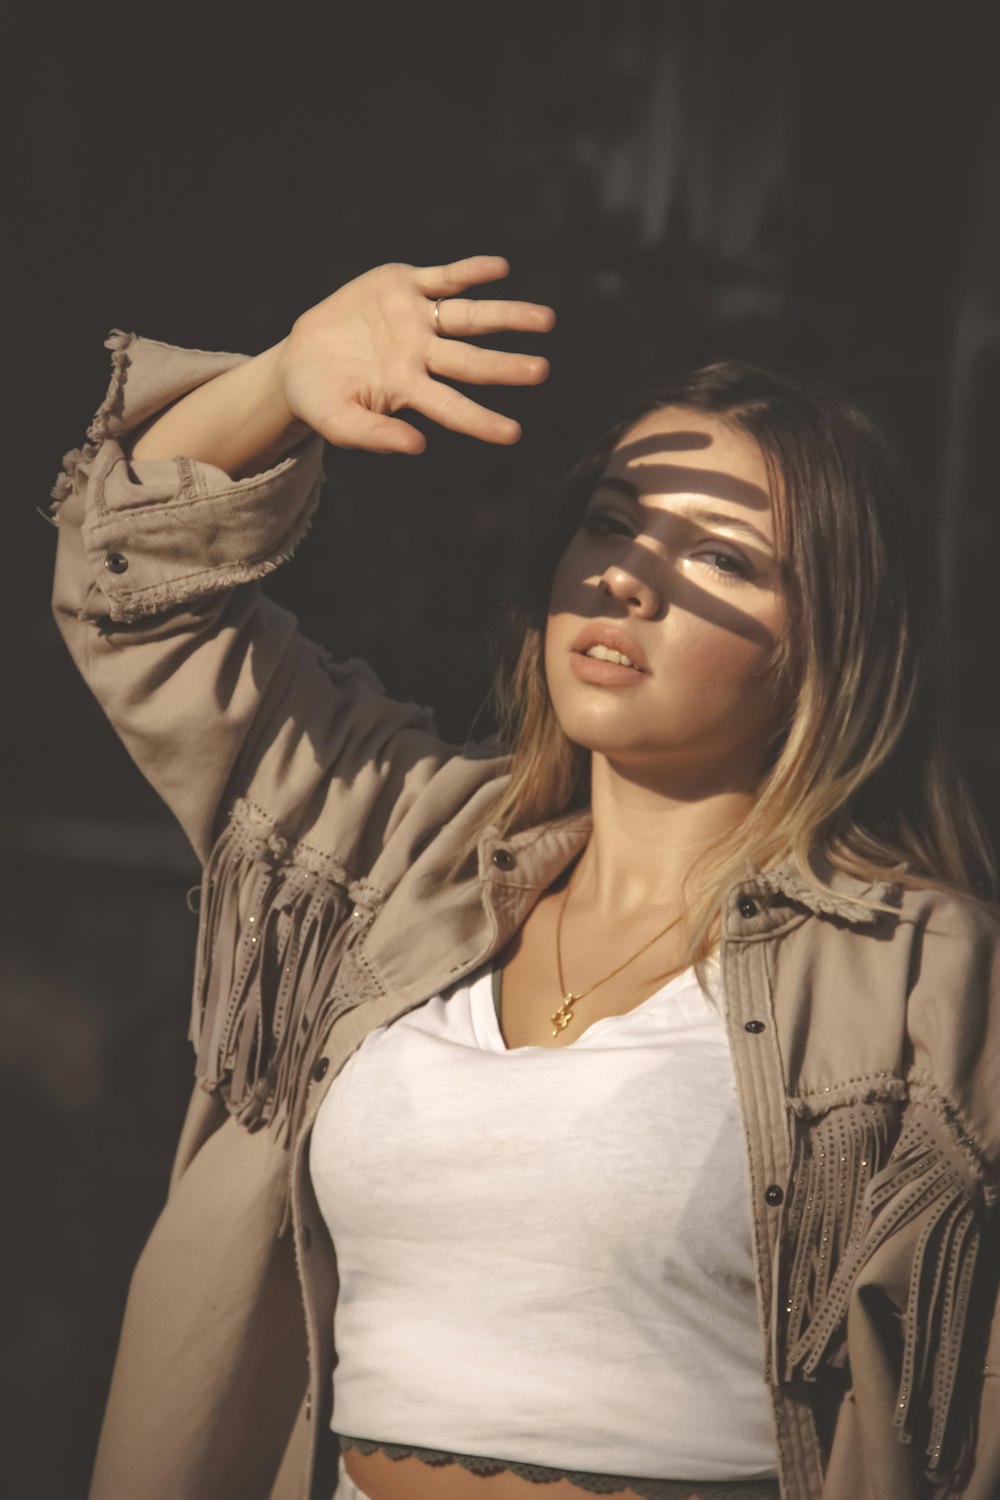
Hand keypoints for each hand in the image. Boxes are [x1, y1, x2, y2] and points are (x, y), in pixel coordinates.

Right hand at [273, 255, 554, 453]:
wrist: (300, 357)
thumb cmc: (321, 398)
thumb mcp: (338, 422)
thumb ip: (375, 435)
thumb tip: (418, 446)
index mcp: (408, 389)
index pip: (451, 407)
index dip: (480, 421)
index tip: (513, 434)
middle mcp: (421, 354)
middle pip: (471, 360)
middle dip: (506, 365)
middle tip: (542, 370)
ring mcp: (416, 319)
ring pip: (470, 316)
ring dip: (507, 315)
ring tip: (546, 320)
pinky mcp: (404, 285)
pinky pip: (445, 277)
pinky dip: (470, 272)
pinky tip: (499, 268)